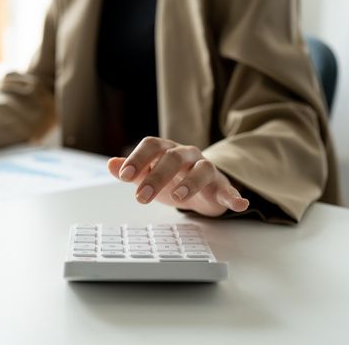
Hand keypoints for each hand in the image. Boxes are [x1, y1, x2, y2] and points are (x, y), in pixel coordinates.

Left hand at [107, 137, 249, 216]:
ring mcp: (206, 169)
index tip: (123, 175)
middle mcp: (187, 155)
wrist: (200, 189)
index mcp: (166, 150)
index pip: (152, 145)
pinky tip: (237, 204)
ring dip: (190, 182)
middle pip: (173, 157)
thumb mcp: (148, 176)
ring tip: (178, 198)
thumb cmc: (171, 180)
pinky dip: (234, 196)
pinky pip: (229, 189)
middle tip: (140, 197)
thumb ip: (132, 171)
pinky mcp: (221, 186)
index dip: (138, 158)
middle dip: (156, 176)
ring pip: (202, 169)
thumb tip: (111, 164)